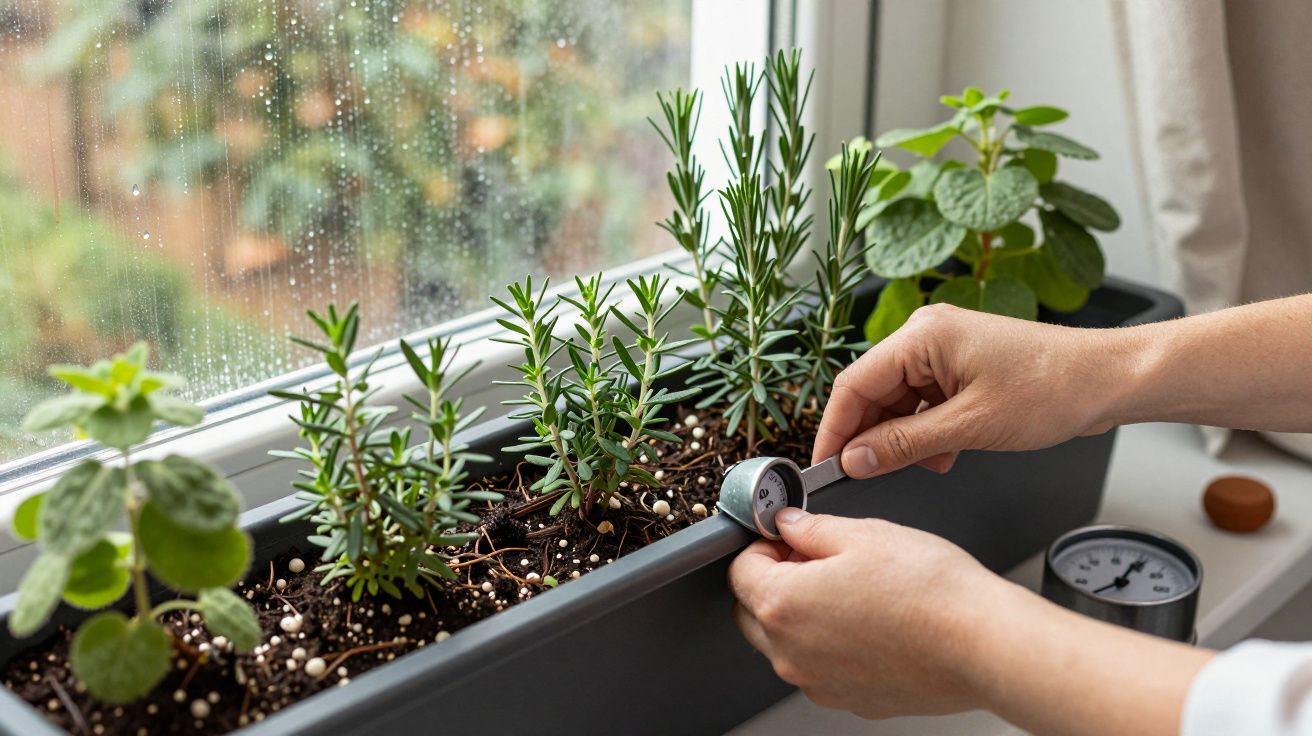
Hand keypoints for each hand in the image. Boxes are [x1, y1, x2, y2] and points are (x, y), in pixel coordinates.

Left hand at [728, 508, 1213, 732]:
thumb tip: (786, 524)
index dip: (764, 544)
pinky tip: (872, 620)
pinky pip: (821, 665)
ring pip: (786, 642)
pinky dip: (832, 643)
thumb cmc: (931, 591)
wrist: (983, 644)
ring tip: (855, 588)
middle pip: (754, 610)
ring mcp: (818, 682)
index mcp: (782, 604)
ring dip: (803, 613)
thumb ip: (809, 528)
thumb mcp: (863, 533)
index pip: (740, 568)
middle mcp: (790, 652)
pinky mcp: (848, 699)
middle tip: (819, 557)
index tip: (789, 535)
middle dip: (776, 579)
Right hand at [814, 304, 1131, 477]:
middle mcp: (927, 335)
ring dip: (903, 437)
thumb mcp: (968, 427)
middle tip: (867, 475)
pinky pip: (923, 400)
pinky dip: (926, 430)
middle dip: (871, 437)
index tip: (825, 466)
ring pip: (898, 400)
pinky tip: (943, 453)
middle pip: (873, 392)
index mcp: (922, 336)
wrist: (1108, 380)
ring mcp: (944, 349)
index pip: (854, 385)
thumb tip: (856, 460)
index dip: (835, 430)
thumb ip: (904, 445)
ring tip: (926, 463)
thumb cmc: (1052, 390)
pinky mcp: (961, 365)